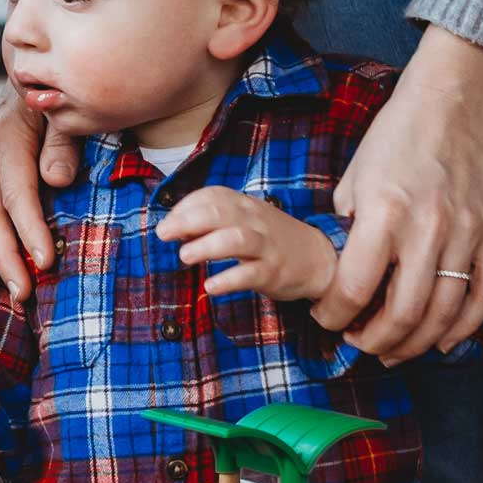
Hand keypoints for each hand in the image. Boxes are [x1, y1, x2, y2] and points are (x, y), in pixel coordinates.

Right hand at [0, 82, 83, 302]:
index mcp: (7, 136)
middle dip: (2, 256)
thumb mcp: (68, 109)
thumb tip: (56, 180)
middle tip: (21, 292)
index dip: (28, 230)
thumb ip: (63, 141)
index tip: (45, 262)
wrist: (35, 68)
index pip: (15, 193)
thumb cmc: (60, 91)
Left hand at [157, 187, 336, 301]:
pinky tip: (210, 287)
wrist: (318, 257)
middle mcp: (255, 221)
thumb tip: (173, 227)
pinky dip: (228, 280)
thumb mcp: (244, 220)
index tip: (167, 223)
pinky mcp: (273, 272)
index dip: (185, 207)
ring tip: (185, 256)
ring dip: (206, 247)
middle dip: (187, 221)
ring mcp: (266, 246)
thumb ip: (211, 220)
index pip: (212, 195)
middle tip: (164, 234)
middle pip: (219, 212)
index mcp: (244, 205)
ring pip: (235, 240)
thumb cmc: (269, 238)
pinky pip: (249, 275)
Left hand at [311, 29, 482, 365]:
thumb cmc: (392, 144)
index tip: (326, 319)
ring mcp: (466, 233)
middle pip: (404, 311)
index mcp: (384, 214)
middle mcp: (428, 228)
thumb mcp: (351, 183)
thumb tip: (338, 276)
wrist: (449, 111)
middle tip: (359, 345)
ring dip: (416, 343)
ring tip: (393, 351)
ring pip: (445, 312)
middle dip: (375, 340)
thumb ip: (347, 233)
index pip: (355, 287)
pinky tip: (441, 341)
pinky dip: (464, 327)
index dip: (335, 315)